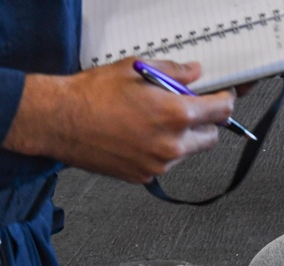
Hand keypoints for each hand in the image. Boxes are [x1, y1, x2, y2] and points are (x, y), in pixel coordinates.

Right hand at [3, 59, 235, 182]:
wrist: (58, 121)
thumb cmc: (91, 95)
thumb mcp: (136, 70)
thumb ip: (173, 72)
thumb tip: (194, 73)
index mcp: (176, 114)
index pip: (221, 111)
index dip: (224, 102)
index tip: (223, 98)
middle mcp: (172, 144)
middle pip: (211, 137)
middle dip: (204, 124)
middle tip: (186, 110)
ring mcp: (159, 164)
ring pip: (187, 152)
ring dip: (180, 139)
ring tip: (152, 123)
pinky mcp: (145, 177)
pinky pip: (165, 164)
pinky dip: (159, 152)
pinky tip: (138, 137)